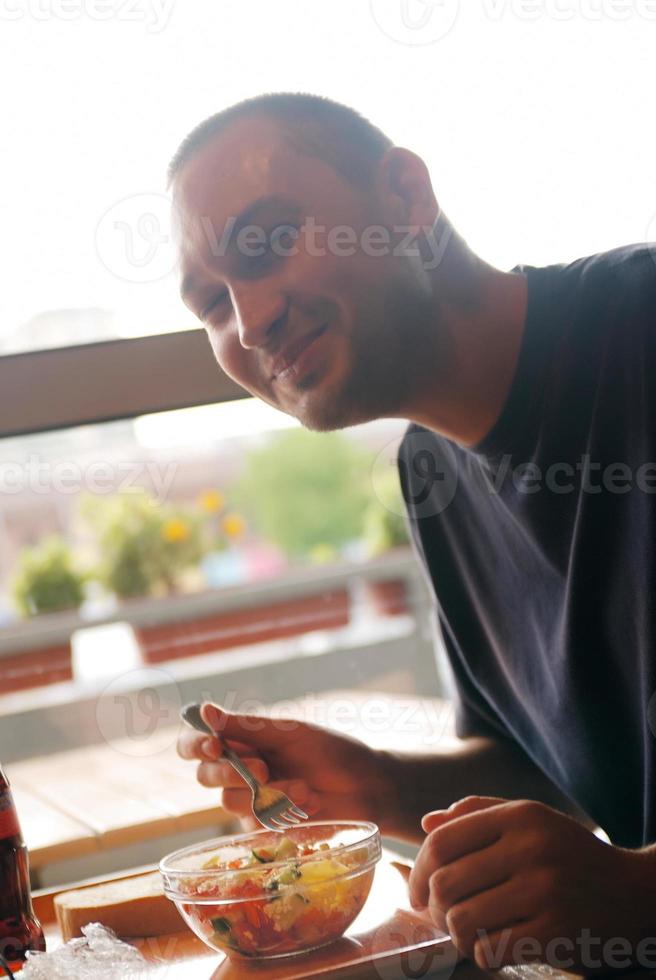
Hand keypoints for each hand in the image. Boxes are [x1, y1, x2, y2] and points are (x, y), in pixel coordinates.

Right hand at [177, 702, 391, 829]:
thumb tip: (204, 710)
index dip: (195, 745)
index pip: (197, 744)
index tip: (213, 746)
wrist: (366, 787)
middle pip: (204, 776)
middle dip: (230, 773)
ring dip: (269, 793)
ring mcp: (250, 801)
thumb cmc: (330, 751)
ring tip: (305, 788)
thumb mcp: (290, 733)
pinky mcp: (263, 829)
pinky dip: (283, 811)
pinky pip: (253, 823)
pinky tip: (310, 803)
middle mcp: (238, 771)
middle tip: (264, 769)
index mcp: (241, 741)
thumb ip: (246, 726)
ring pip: (230, 801)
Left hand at [409, 795, 655, 972]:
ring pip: (463, 919)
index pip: (443, 841)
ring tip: (465, 934)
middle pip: (446, 883)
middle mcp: (530, 848)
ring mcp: (544, 890)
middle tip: (439, 917)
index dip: (418, 869)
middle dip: (432, 907)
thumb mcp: (530, 820)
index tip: (417, 890)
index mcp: (519, 816)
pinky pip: (492, 949)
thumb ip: (478, 814)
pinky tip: (491, 948)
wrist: (634, 892)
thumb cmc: (569, 854)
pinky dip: (482, 955)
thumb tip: (427, 824)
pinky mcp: (556, 930)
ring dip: (455, 934)